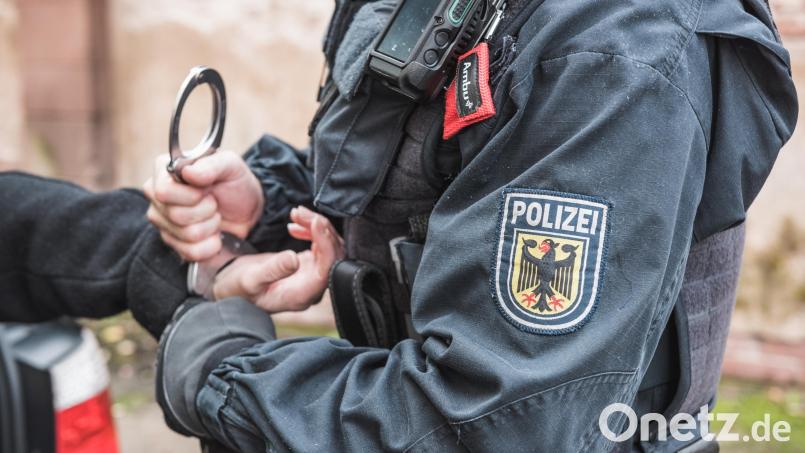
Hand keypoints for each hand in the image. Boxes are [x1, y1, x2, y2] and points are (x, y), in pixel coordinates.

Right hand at [143, 152, 263, 260]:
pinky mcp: (173, 244)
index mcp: (164, 171)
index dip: (191, 196)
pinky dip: (211, 245)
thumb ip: (211, 164)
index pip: (163, 192)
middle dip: (206, 211)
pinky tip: (214, 234)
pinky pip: (190, 252)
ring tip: (215, 216)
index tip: (208, 190)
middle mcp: (156, 196)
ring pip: (185, 235)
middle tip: (214, 203)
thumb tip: (188, 173)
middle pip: (175, 215)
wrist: (247, 209)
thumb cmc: (234, 183)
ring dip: (210, 227)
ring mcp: (162, 222)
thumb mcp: (230, 165)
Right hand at [213, 206, 343, 311]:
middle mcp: (312, 287)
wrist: (232, 287)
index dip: (326, 244)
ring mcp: (312, 276)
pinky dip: (312, 230)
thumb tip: (294, 259)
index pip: (327, 269)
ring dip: (316, 226)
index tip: (315, 221)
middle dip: (321, 229)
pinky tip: (295, 222)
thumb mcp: (250, 279)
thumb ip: (273, 270)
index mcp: (302, 295)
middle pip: (333, 255)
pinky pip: (321, 244)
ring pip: (329, 247)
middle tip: (300, 213)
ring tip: (296, 213)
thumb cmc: (238, 288)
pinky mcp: (309, 265)